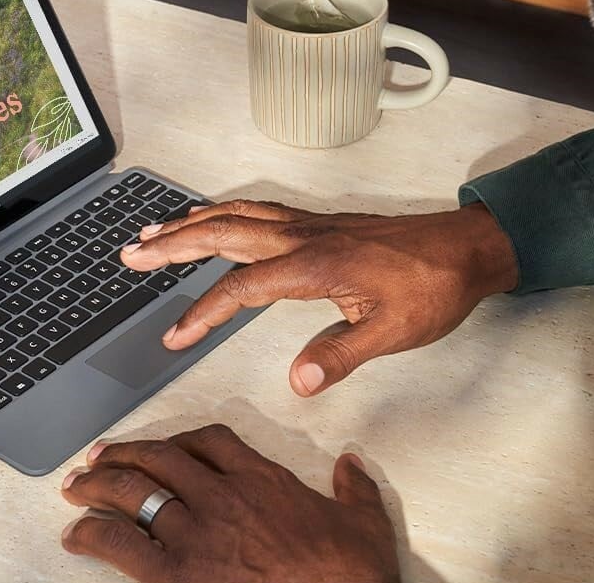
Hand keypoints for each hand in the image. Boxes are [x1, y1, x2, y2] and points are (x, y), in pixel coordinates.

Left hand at [61, 423, 399, 582]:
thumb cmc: (349, 575)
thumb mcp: (364, 524)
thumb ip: (354, 490)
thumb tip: (352, 466)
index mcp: (262, 480)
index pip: (209, 441)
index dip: (179, 441)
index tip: (164, 447)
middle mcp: (222, 496)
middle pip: (159, 458)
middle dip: (123, 455)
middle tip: (98, 458)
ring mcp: (197, 534)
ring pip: (134, 493)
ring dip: (98, 486)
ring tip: (76, 488)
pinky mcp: (176, 574)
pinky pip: (122, 543)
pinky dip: (93, 534)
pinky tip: (77, 535)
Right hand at [120, 200, 517, 395]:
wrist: (463, 248)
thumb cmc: (430, 289)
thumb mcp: (392, 332)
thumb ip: (340, 355)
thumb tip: (296, 382)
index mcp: (312, 265)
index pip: (240, 288)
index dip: (202, 313)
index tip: (174, 337)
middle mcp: (300, 238)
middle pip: (221, 234)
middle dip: (170, 245)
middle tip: (129, 253)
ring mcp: (305, 225)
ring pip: (233, 216)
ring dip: (188, 223)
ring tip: (150, 231)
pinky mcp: (313, 223)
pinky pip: (253, 210)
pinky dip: (220, 211)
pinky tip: (207, 218)